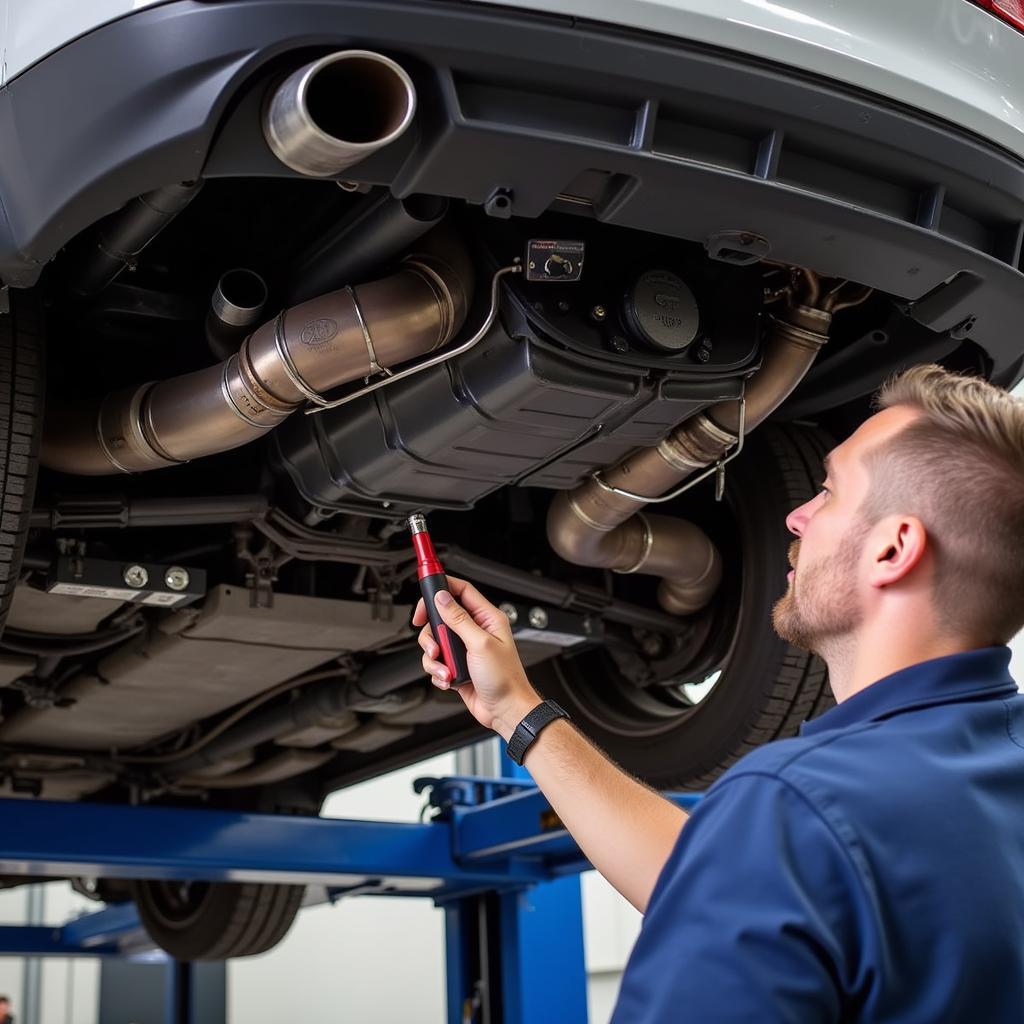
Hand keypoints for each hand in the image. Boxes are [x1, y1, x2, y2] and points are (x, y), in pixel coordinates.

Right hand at [413, 576, 540, 739]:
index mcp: (487, 618)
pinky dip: (438, 671)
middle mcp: (475, 630)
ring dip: (435, 658)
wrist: (505, 710)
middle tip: (434, 645)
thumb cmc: (504, 679)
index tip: (425, 599)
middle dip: (432, 634)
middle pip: (441, 617)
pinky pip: (436, 661)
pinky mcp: (456, 665)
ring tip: (446, 669)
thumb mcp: (480, 644)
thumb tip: (442, 598)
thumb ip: (459, 619)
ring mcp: (465, 648)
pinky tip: (449, 679)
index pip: (461, 591)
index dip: (441, 590)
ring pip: (435, 641)